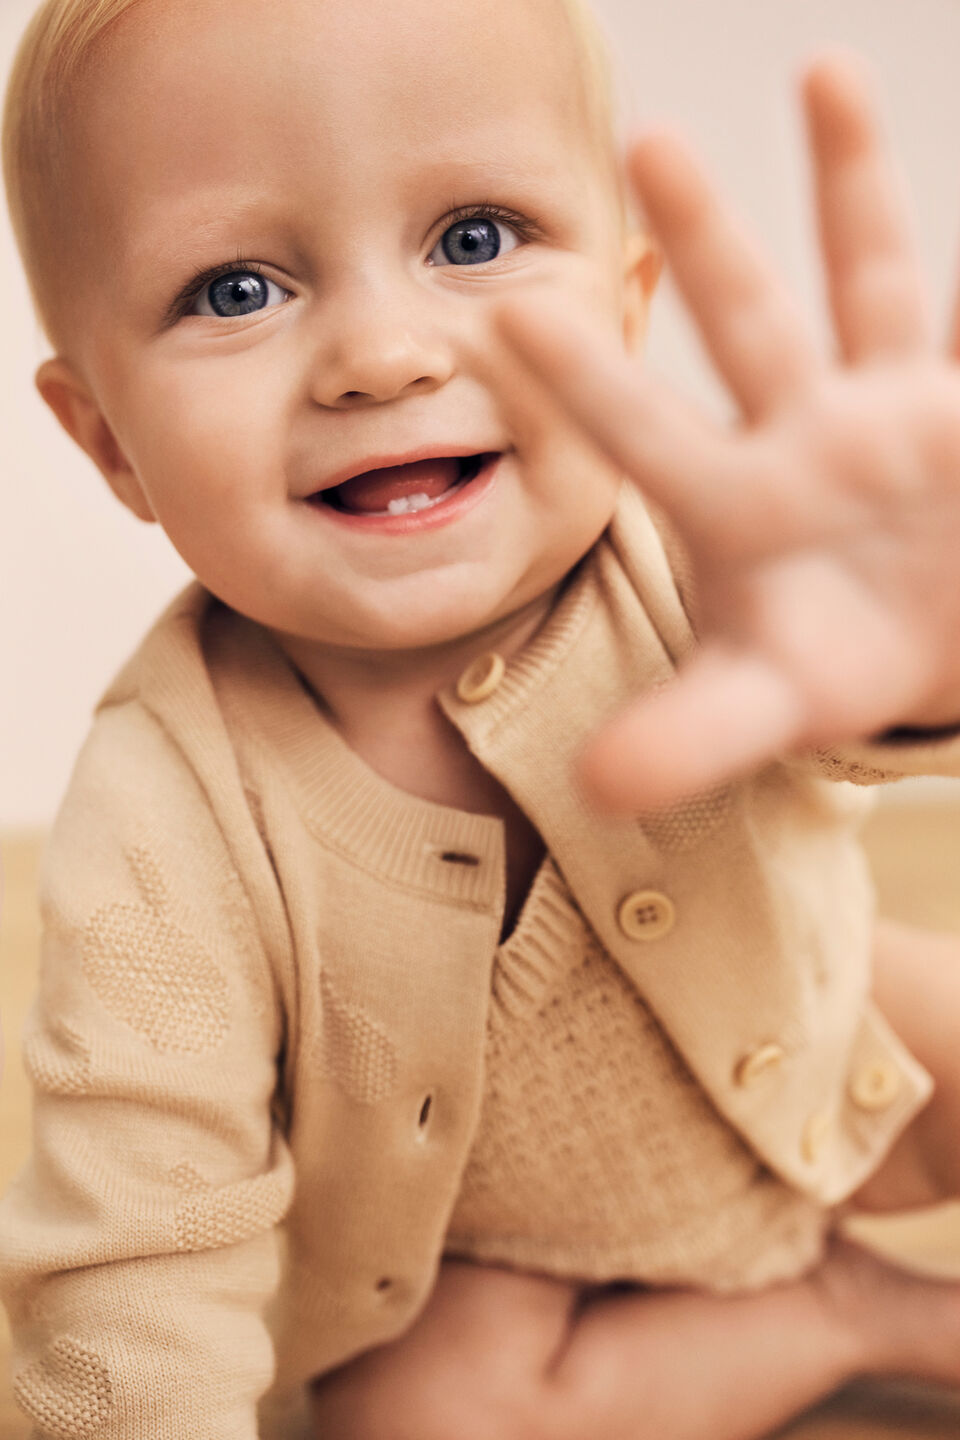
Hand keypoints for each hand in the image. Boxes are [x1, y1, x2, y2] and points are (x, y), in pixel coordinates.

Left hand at [495, 52, 959, 814]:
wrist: (920, 646)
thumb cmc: (820, 662)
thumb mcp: (759, 703)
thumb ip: (685, 737)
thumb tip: (594, 788)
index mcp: (733, 500)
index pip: (644, 435)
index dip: (584, 384)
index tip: (504, 311)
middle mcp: (802, 431)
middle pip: (745, 324)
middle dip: (704, 243)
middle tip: (643, 142)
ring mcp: (892, 408)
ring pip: (869, 282)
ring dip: (850, 187)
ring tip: (823, 74)